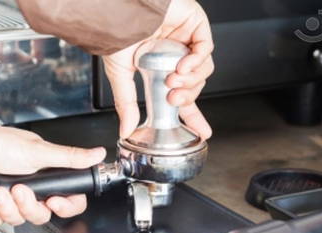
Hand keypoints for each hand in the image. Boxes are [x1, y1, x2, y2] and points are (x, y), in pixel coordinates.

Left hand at [0, 111, 105, 226]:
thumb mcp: (39, 151)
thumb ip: (70, 157)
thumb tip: (98, 154)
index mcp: (49, 175)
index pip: (70, 199)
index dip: (66, 206)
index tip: (54, 202)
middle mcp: (34, 187)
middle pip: (43, 214)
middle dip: (28, 206)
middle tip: (18, 190)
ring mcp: (15, 196)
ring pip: (21, 218)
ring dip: (8, 208)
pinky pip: (0, 220)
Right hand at [103, 0, 213, 139]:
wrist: (117, 11)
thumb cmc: (116, 34)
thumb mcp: (120, 75)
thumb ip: (127, 104)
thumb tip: (126, 130)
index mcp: (161, 69)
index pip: (182, 97)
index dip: (193, 115)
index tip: (202, 131)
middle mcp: (175, 56)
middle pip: (195, 85)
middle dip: (187, 96)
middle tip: (172, 99)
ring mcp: (187, 40)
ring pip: (203, 69)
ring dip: (191, 80)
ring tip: (173, 80)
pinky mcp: (195, 24)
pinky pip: (205, 48)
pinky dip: (197, 60)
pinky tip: (183, 64)